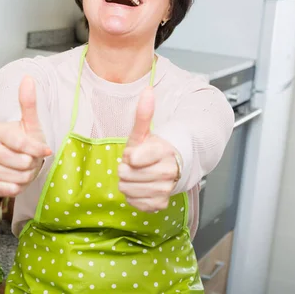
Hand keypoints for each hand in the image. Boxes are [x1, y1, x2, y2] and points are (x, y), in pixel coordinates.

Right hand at [0, 76, 51, 197]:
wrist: (19, 160)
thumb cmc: (26, 141)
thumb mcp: (31, 123)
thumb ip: (28, 102)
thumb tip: (28, 78)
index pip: (20, 143)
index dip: (36, 149)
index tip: (46, 150)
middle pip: (20, 162)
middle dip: (32, 163)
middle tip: (31, 159)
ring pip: (18, 177)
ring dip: (27, 175)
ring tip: (24, 168)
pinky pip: (9, 190)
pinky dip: (18, 187)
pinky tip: (17, 178)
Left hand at [118, 87, 180, 211]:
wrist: (170, 169)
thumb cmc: (152, 149)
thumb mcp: (143, 132)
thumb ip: (144, 113)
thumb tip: (148, 90)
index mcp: (165, 151)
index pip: (135, 158)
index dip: (129, 157)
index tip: (132, 154)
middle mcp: (169, 171)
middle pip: (128, 175)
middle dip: (125, 169)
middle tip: (134, 165)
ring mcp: (166, 189)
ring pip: (129, 190)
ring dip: (128, 183)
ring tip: (137, 175)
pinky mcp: (161, 204)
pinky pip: (136, 203)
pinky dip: (133, 197)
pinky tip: (140, 187)